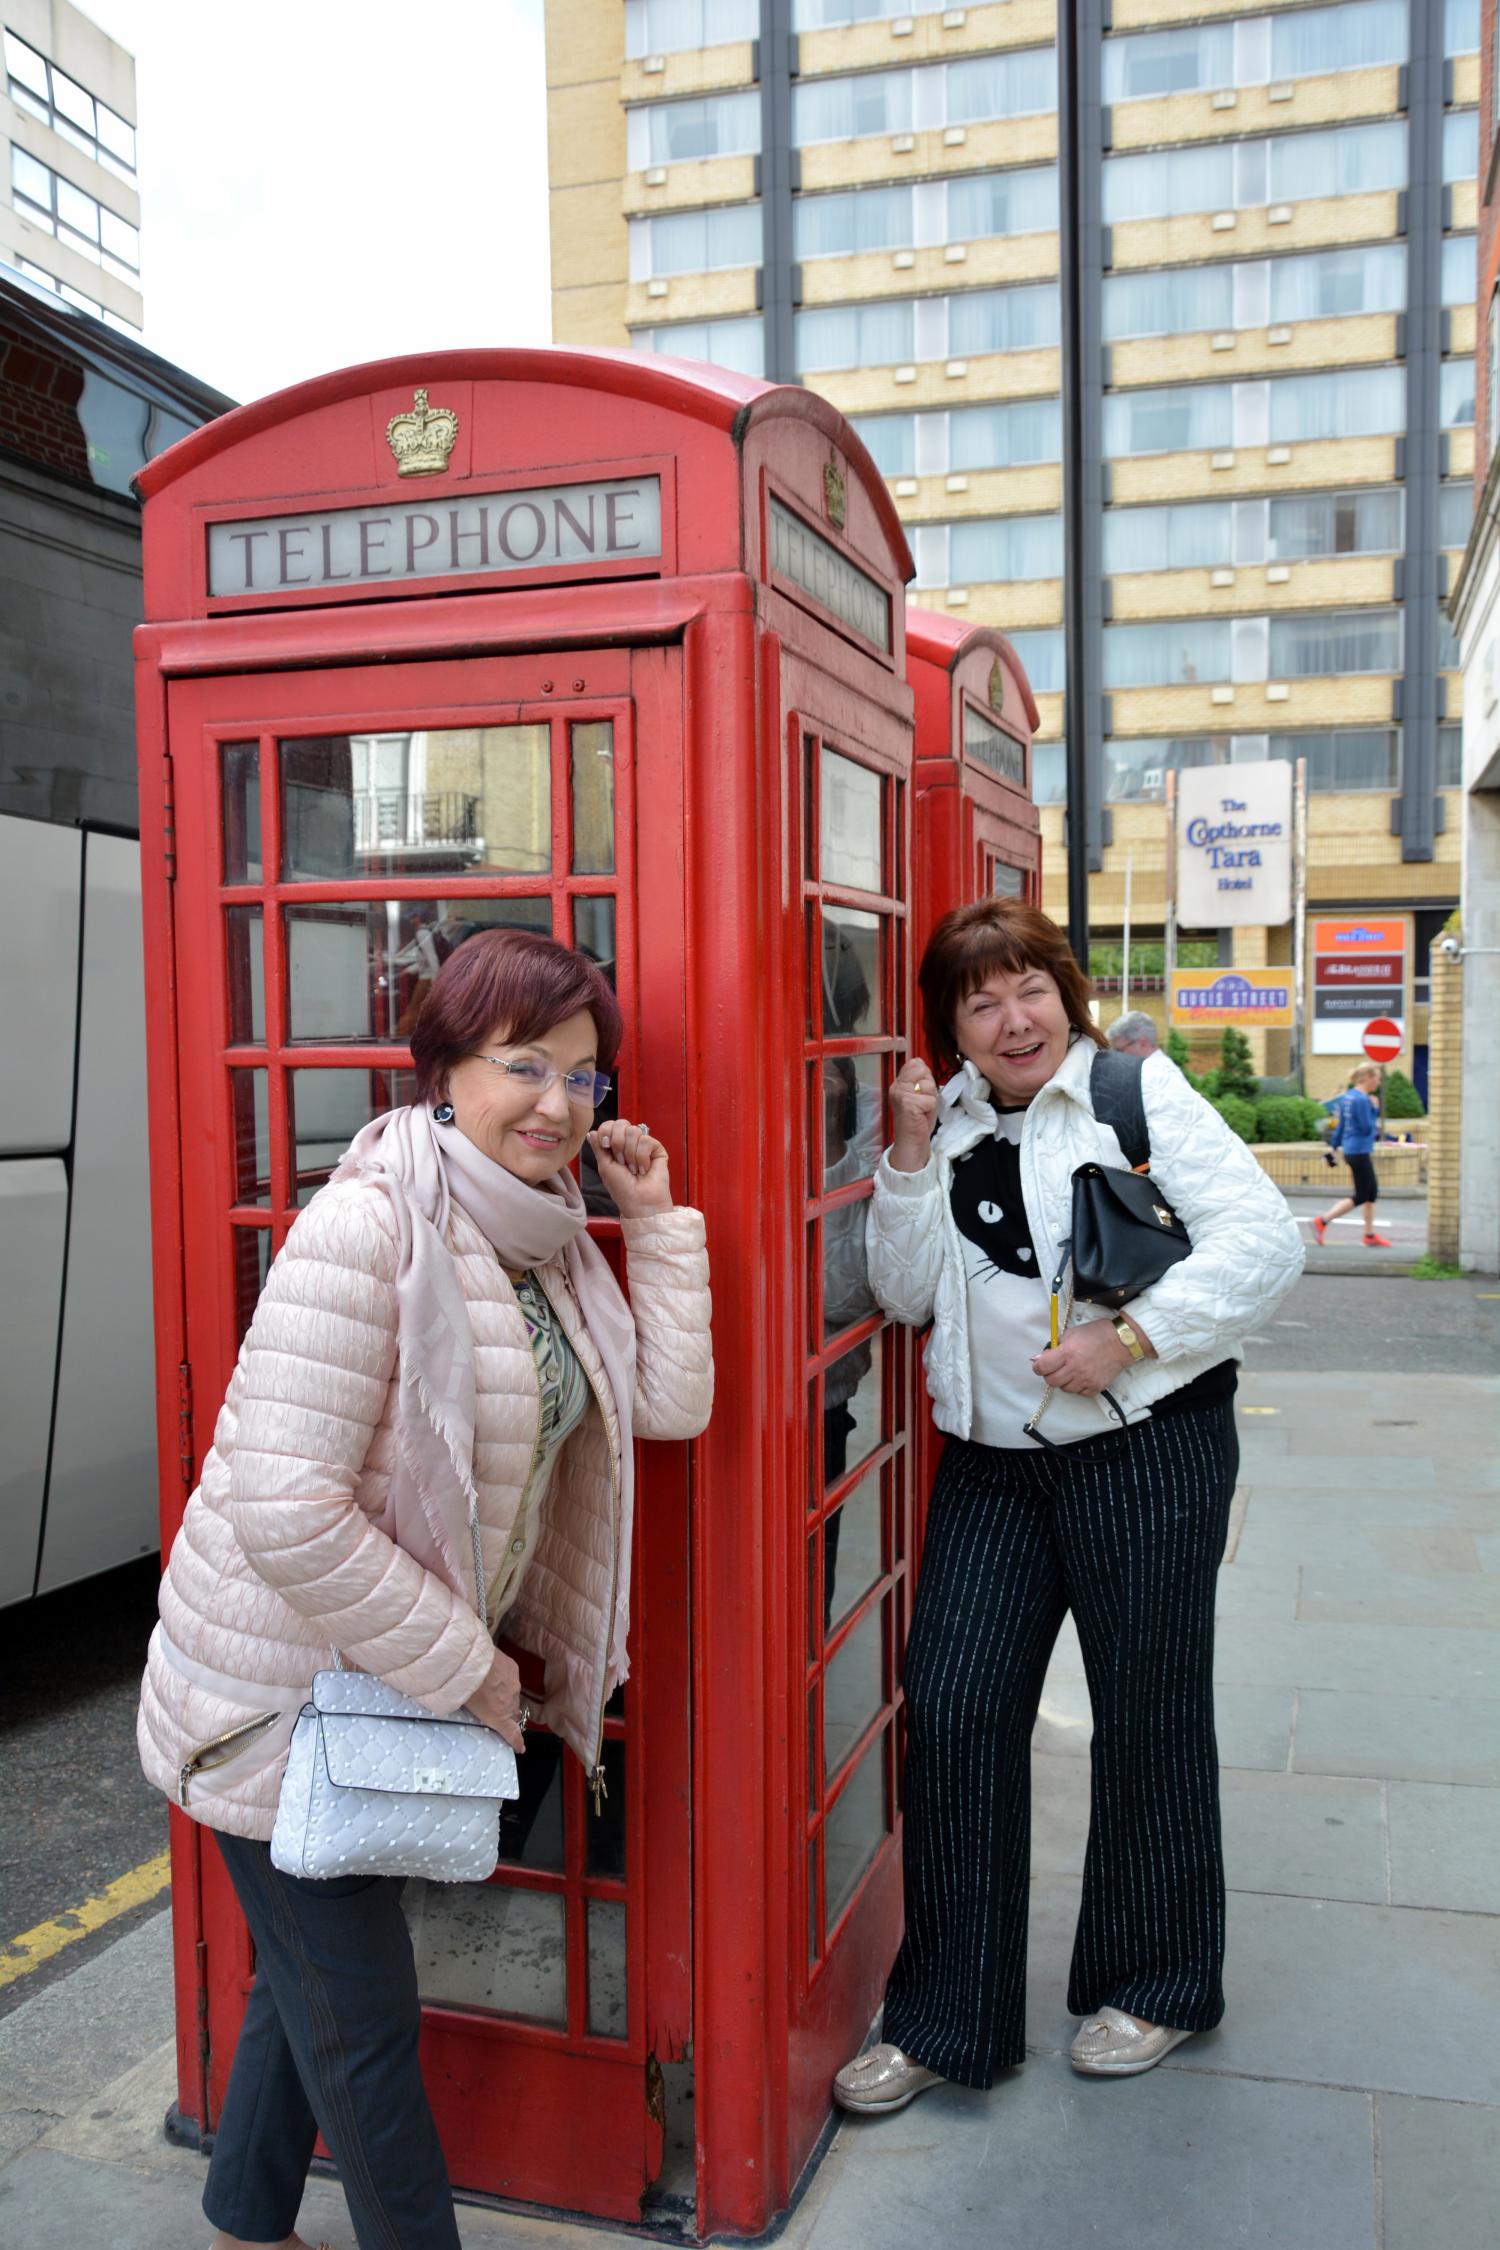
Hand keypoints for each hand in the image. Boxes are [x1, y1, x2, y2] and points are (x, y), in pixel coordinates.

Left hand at [466, 1650, 526, 1753]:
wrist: (472, 1663)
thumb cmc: (464, 1687)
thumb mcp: (468, 1708)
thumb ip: (477, 1713)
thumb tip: (476, 1712)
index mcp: (498, 1717)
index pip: (513, 1734)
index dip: (517, 1742)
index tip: (520, 1747)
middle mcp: (510, 1704)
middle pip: (513, 1712)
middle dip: (506, 1712)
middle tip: (494, 1708)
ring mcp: (514, 1686)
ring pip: (513, 1694)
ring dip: (505, 1694)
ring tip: (491, 1687)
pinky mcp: (514, 1670)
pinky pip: (512, 1678)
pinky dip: (505, 1678)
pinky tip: (494, 1673)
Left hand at [588, 1117, 672, 1216]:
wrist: (639, 1202)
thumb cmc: (621, 1189)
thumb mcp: (604, 1166)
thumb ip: (598, 1147)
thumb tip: (592, 1132)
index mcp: (614, 1146)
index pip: (610, 1125)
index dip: (606, 1131)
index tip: (605, 1145)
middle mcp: (629, 1143)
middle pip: (621, 1123)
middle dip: (618, 1142)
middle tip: (621, 1161)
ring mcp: (643, 1146)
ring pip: (634, 1131)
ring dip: (630, 1154)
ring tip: (633, 1169)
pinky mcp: (657, 1149)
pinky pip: (647, 1140)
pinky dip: (642, 1157)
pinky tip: (643, 1169)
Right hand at [889, 1058, 938, 1171]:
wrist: (911, 1141)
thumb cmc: (917, 1119)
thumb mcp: (918, 1094)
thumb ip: (919, 1078)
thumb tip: (921, 1063)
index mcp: (899, 1083)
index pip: (916, 1063)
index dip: (924, 1076)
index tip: (920, 1091)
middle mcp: (897, 1087)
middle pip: (923, 1071)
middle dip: (928, 1086)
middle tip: (923, 1101)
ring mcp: (901, 1095)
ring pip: (928, 1085)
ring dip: (930, 1098)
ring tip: (923, 1109)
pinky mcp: (908, 1104)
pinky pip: (930, 1099)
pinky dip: (931, 1108)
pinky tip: (922, 1115)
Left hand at [1032, 1316, 1152, 1396]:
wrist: (1120, 1342)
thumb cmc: (1096, 1334)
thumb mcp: (1071, 1333)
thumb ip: (1054, 1346)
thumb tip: (1038, 1358)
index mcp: (1068, 1352)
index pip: (1042, 1367)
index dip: (1038, 1367)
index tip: (1040, 1364)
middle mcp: (1076, 1368)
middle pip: (1051, 1381)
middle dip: (1050, 1374)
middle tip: (1056, 1368)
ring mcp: (1086, 1379)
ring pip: (1065, 1389)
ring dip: (1064, 1381)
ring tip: (1072, 1370)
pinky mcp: (1095, 1387)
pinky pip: (1079, 1393)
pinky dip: (1078, 1386)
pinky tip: (1082, 1376)